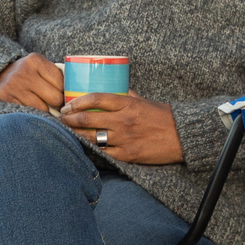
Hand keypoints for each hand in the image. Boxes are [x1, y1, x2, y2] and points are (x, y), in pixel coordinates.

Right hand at [0, 53, 64, 111]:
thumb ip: (56, 76)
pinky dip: (32, 115)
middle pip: (55, 98)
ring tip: (41, 106)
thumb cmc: (25, 75)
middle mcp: (24, 71)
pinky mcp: (5, 97)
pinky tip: (30, 110)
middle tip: (54, 105)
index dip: (65, 92)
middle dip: (57, 104)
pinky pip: (28, 113)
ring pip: (42, 109)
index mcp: (35, 60)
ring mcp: (13, 85)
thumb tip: (76, 93)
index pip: (62, 83)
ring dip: (45, 111)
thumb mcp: (39, 68)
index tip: (63, 96)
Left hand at [59, 92, 183, 165]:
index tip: (68, 105)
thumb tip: (112, 89)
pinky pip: (105, 154)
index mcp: (127, 104)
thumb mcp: (144, 101)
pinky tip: (84, 149)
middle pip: (88, 119)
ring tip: (67, 134)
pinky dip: (93, 151)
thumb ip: (127, 95)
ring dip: (77, 135)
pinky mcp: (128, 155)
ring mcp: (125, 139)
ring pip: (93, 138)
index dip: (78, 101)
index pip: (96, 99)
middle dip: (70, 120)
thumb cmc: (164, 117)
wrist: (182, 136)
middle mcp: (123, 121)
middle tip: (61, 120)